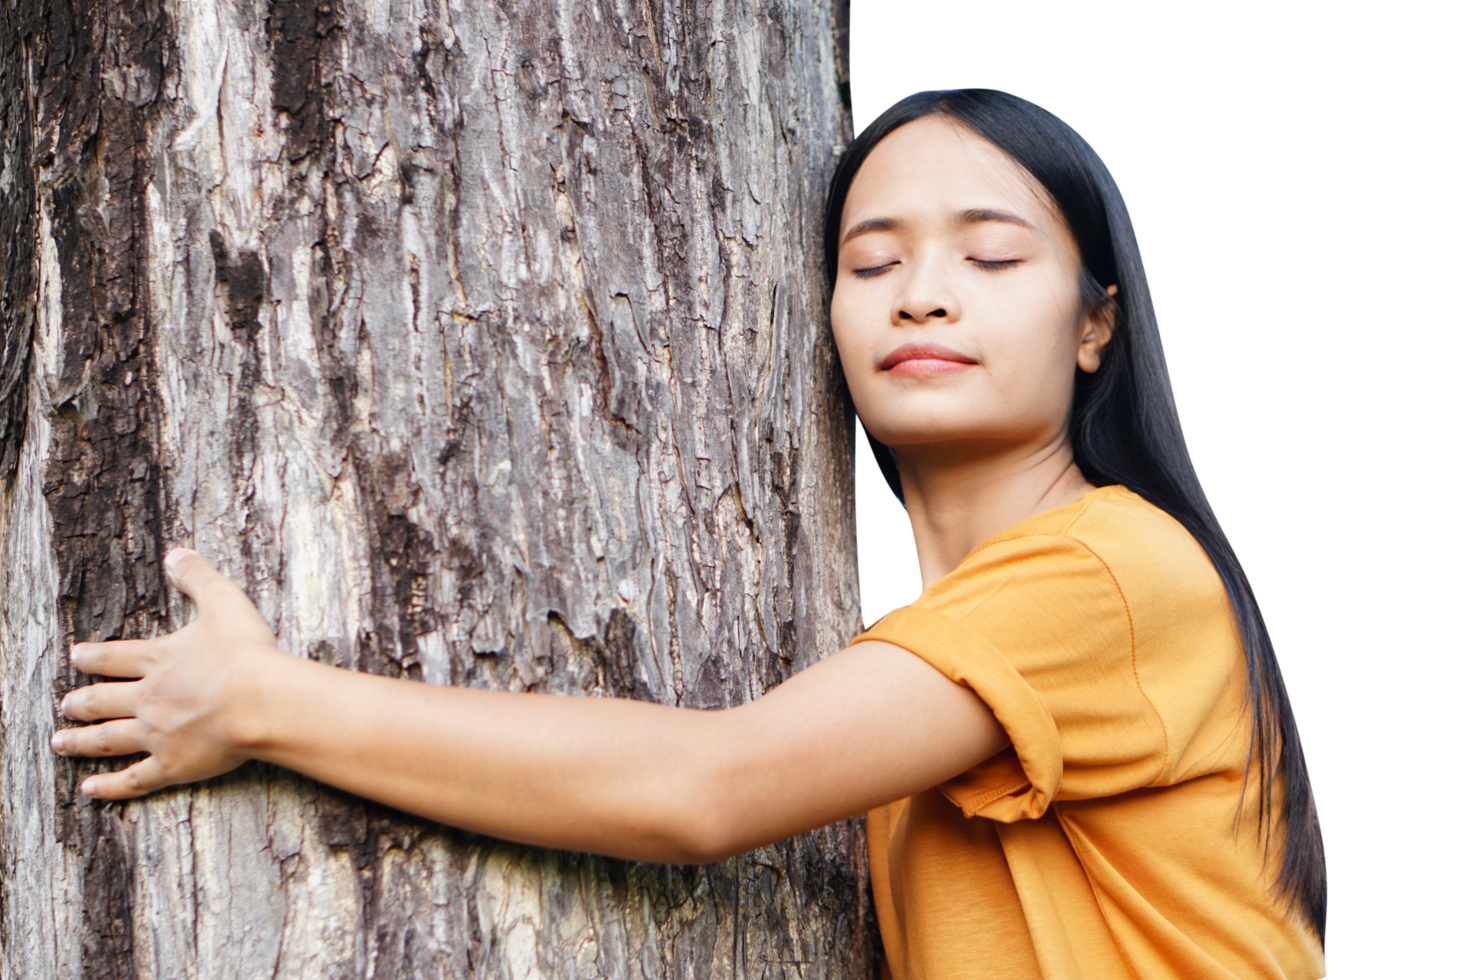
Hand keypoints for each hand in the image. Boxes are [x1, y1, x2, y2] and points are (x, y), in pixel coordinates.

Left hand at [51, 548, 288, 799]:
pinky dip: (110, 786)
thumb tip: (176, 554)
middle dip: (80, 702)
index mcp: (159, 659)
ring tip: (60, 742)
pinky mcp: (172, 764)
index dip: (93, 657)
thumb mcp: (224, 601)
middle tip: (64, 705)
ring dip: (81, 741)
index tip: (75, 657)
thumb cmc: (246, 651)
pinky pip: (133, 779)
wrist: (260, 700)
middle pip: (103, 700)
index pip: (115, 657)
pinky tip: (90, 790)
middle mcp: (149, 697)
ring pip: (107, 739)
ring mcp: (157, 733)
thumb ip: (198, 577)